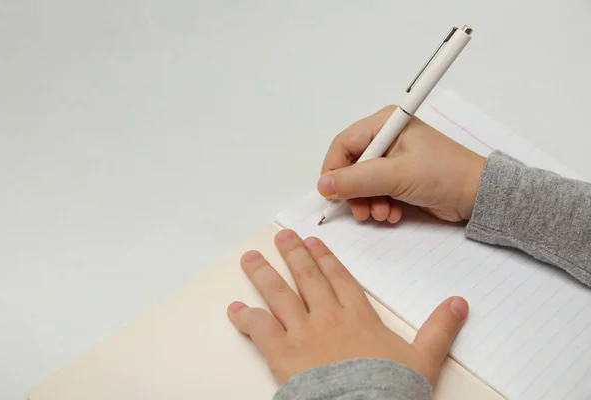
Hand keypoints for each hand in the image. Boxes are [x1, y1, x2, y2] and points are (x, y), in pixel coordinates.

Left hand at [227, 229, 468, 385]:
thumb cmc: (390, 389)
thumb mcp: (423, 359)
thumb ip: (439, 329)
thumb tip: (459, 303)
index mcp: (357, 315)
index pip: (339, 278)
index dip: (325, 258)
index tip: (313, 242)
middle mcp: (327, 316)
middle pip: (307, 277)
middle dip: (293, 254)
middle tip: (282, 237)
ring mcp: (302, 333)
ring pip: (278, 295)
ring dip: (263, 274)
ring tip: (250, 258)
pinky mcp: (282, 354)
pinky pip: (259, 329)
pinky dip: (245, 318)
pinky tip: (234, 308)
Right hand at [317, 105, 485, 222]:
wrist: (478, 196)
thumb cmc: (442, 175)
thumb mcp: (396, 176)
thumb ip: (356, 180)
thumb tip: (323, 186)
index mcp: (385, 124)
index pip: (343, 144)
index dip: (333, 170)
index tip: (332, 194)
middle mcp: (386, 138)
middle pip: (350, 166)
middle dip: (355, 192)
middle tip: (363, 211)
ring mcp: (392, 159)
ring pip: (361, 183)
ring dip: (368, 203)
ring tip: (383, 214)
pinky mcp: (399, 178)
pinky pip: (375, 192)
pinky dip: (379, 205)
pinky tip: (392, 214)